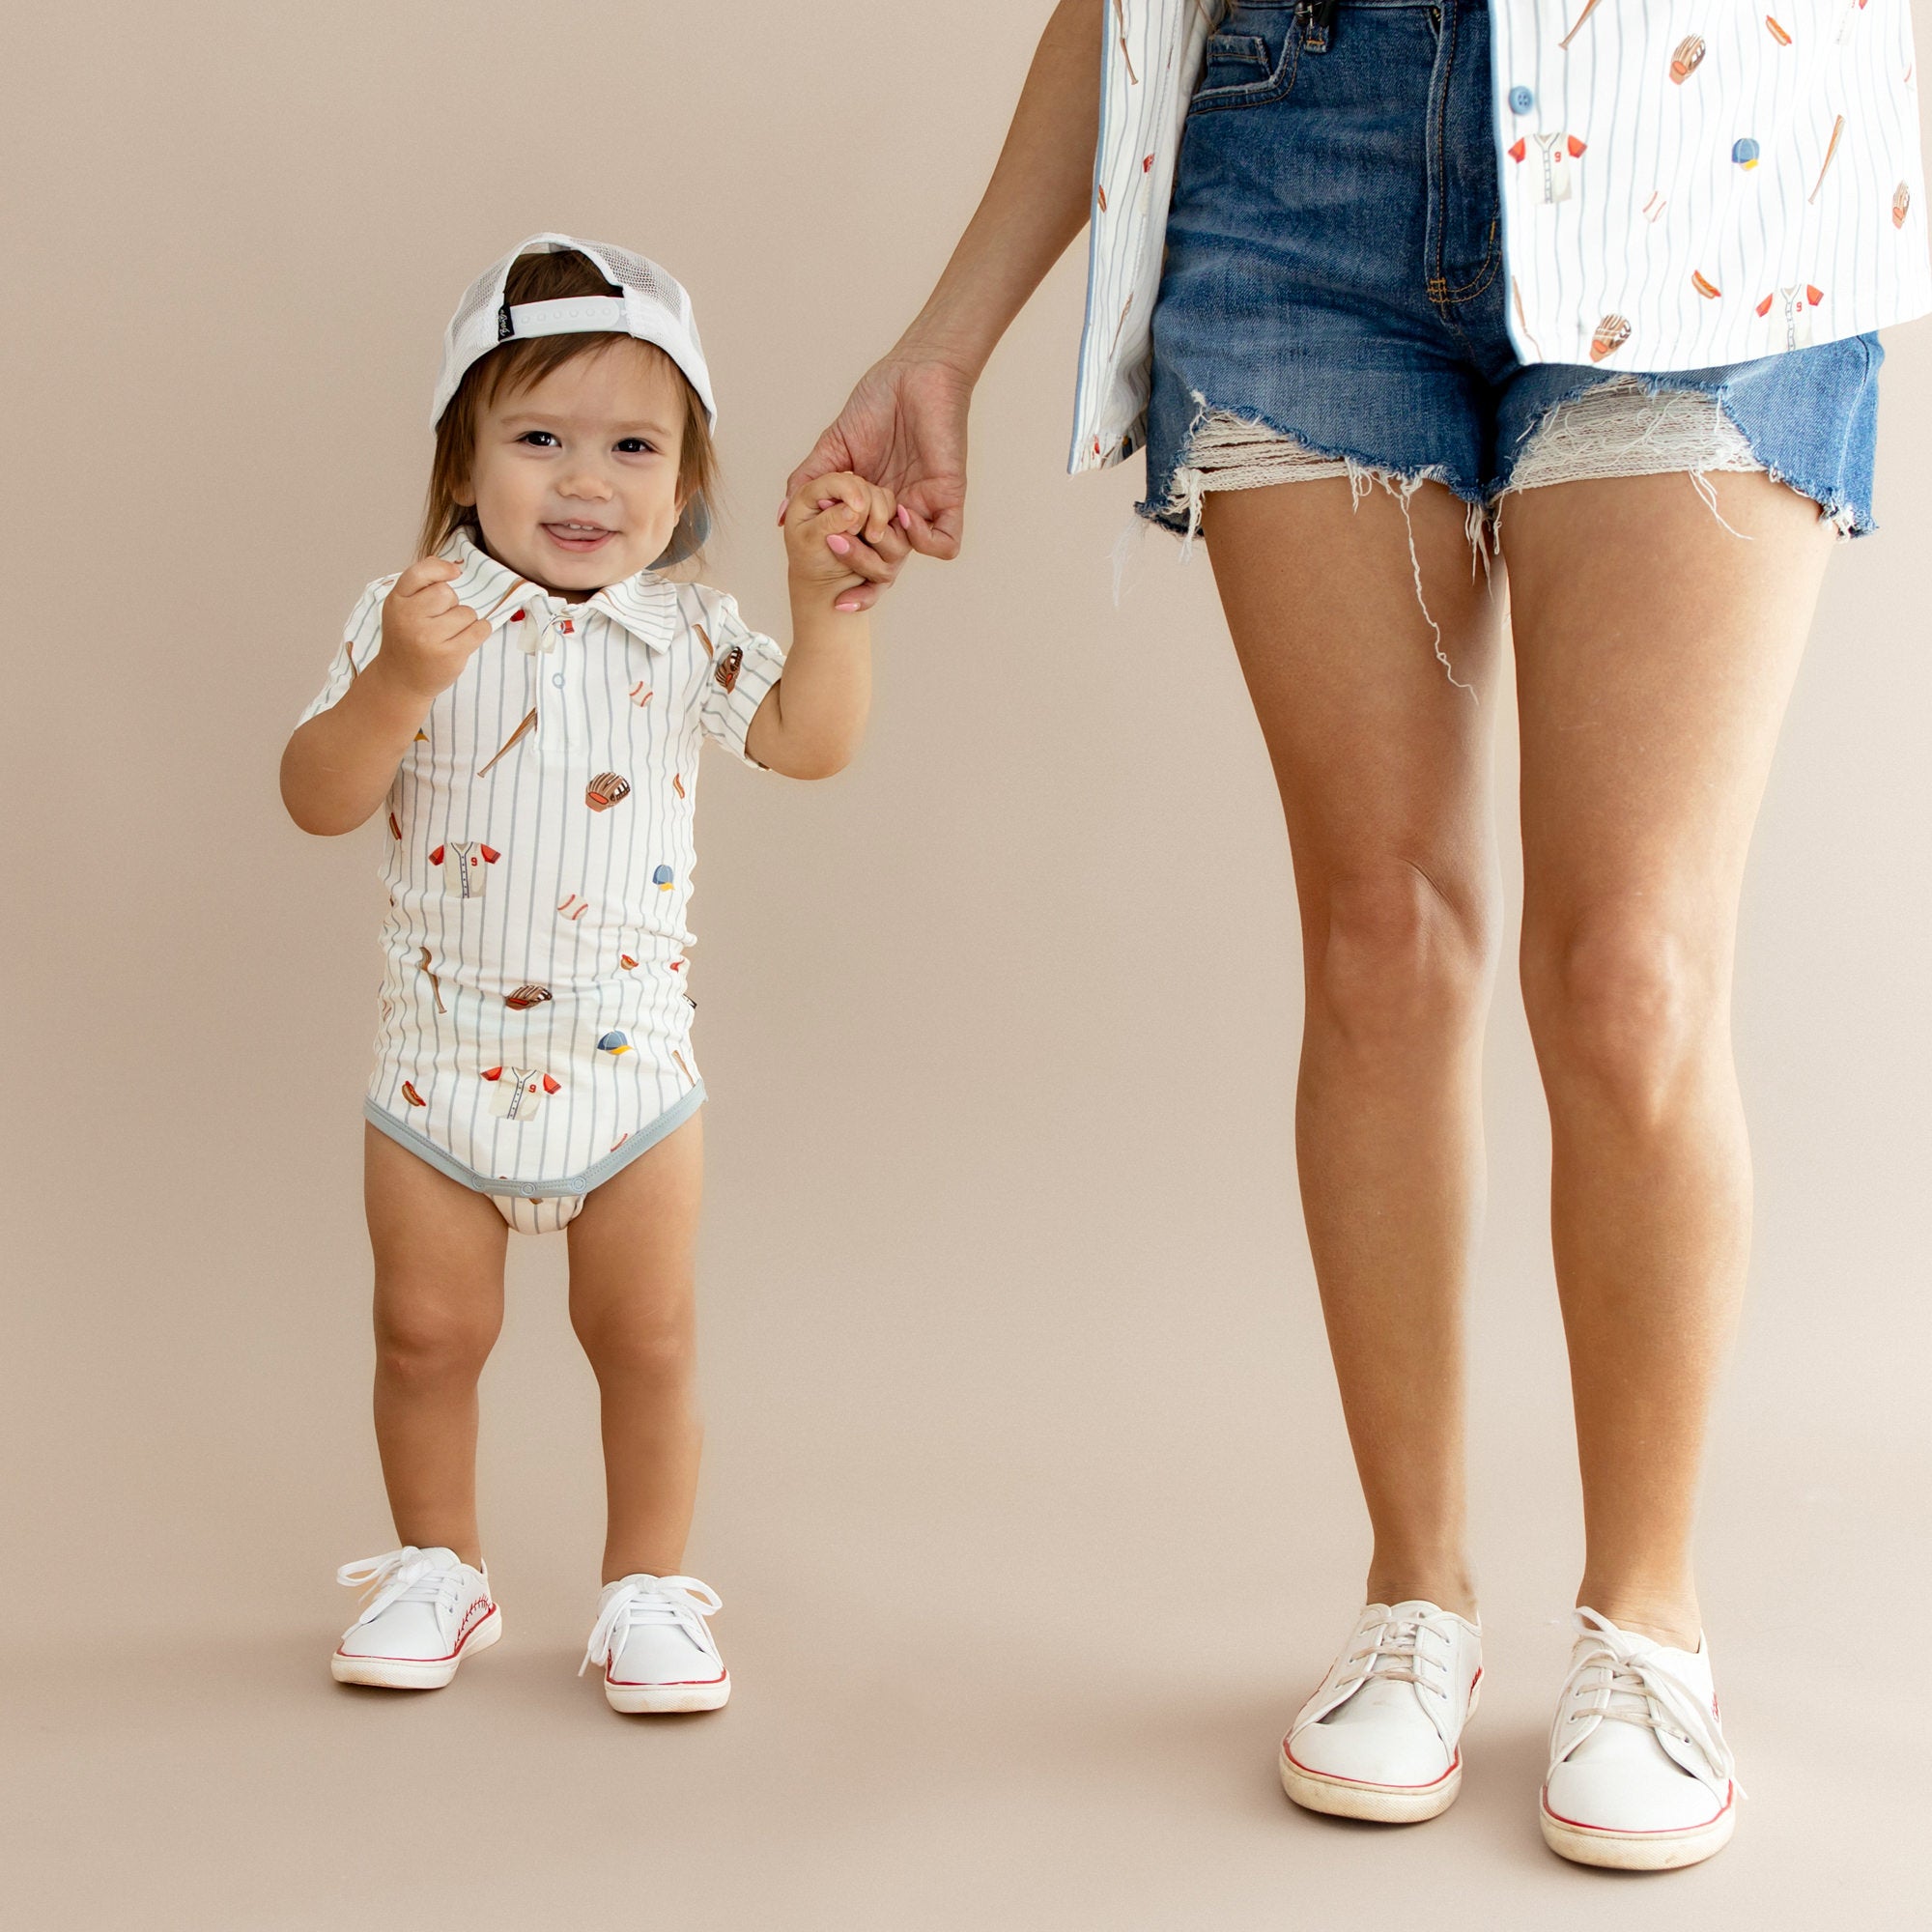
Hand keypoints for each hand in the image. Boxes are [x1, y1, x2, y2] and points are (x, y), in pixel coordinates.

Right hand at [377, 558, 491, 699]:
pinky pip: (481, 629)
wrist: (400, 679)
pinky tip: (464, 639)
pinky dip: (479, 631)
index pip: (420, 573)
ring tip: (448, 635)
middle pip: (448, 593)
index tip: (455, 573)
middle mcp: (410, 618)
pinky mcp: (450, 655)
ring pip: (467, 612)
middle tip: (439, 620)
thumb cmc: (407, 638)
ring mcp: (429, 638)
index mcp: (396, 602)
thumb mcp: (402, 607)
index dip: (441, 568)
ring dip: (465, 621)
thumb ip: (422, 584)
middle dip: (451, 603)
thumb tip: (454, 566)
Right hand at [783, 355, 971, 610]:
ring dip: (883, 553)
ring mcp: (922, 508)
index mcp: (869, 510)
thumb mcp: (831, 447)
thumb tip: (781, 519)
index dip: (852, 586)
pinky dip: (923, 539)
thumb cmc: (876, 403)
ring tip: (867, 525)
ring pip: (906, 559)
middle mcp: (895, 515)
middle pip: (880, 569)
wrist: (914, 373)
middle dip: (857, 566)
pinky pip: (945, 543)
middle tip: (837, 544)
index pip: (861, 560)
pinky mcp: (947, 496)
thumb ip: (807, 483)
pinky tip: (902, 513)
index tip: (835, 600)